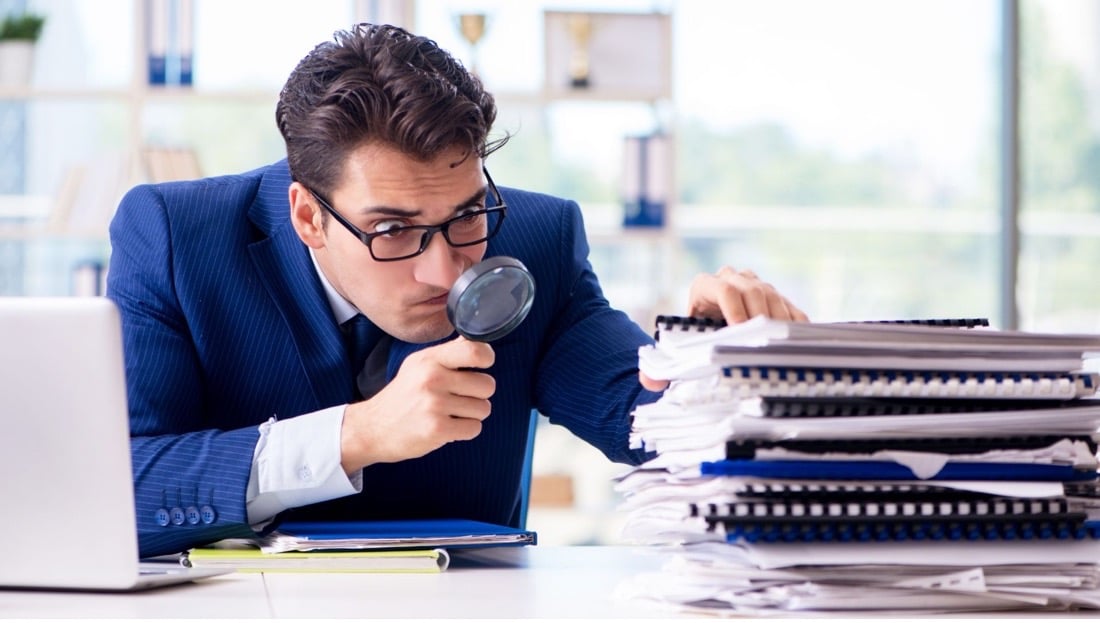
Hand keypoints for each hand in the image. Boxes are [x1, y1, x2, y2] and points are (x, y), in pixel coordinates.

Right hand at [339, 336, 494, 472]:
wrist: (373, 428)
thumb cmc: (403, 395)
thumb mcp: (419, 365)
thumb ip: (449, 353)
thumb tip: (476, 340)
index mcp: (430, 359)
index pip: (475, 351)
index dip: (487, 359)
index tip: (481, 366)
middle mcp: (432, 378)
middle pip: (487, 385)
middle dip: (479, 394)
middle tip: (460, 398)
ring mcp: (434, 404)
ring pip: (484, 408)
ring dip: (472, 414)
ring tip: (451, 413)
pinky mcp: (437, 429)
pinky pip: (474, 428)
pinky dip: (465, 430)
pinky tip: (448, 426)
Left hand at [639, 266, 807, 391]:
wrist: (710, 332)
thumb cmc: (693, 341)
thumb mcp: (679, 349)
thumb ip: (661, 367)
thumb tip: (650, 382)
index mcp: (705, 286)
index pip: (723, 290)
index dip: (734, 309)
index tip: (742, 331)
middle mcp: (731, 278)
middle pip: (751, 289)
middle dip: (760, 314)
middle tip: (767, 341)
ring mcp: (755, 284)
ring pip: (772, 294)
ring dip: (779, 318)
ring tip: (783, 343)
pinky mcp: (775, 297)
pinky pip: (789, 305)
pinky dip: (795, 321)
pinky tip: (799, 340)